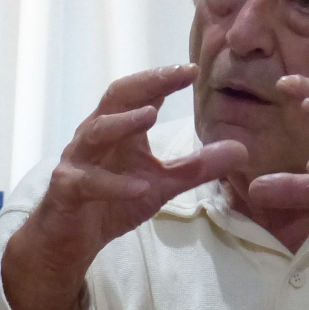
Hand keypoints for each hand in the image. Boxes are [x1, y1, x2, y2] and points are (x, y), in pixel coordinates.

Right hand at [3, 65, 247, 309]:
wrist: (69, 240)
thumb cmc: (112, 201)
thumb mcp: (162, 184)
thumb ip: (197, 168)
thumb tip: (242, 150)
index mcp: (118, 129)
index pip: (139, 93)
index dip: (163, 78)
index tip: (193, 69)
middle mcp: (95, 137)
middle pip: (116, 99)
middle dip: (146, 84)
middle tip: (177, 75)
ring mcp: (78, 162)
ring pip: (94, 133)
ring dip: (123, 123)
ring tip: (151, 116)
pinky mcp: (67, 191)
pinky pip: (89, 183)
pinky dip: (115, 185)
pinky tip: (141, 187)